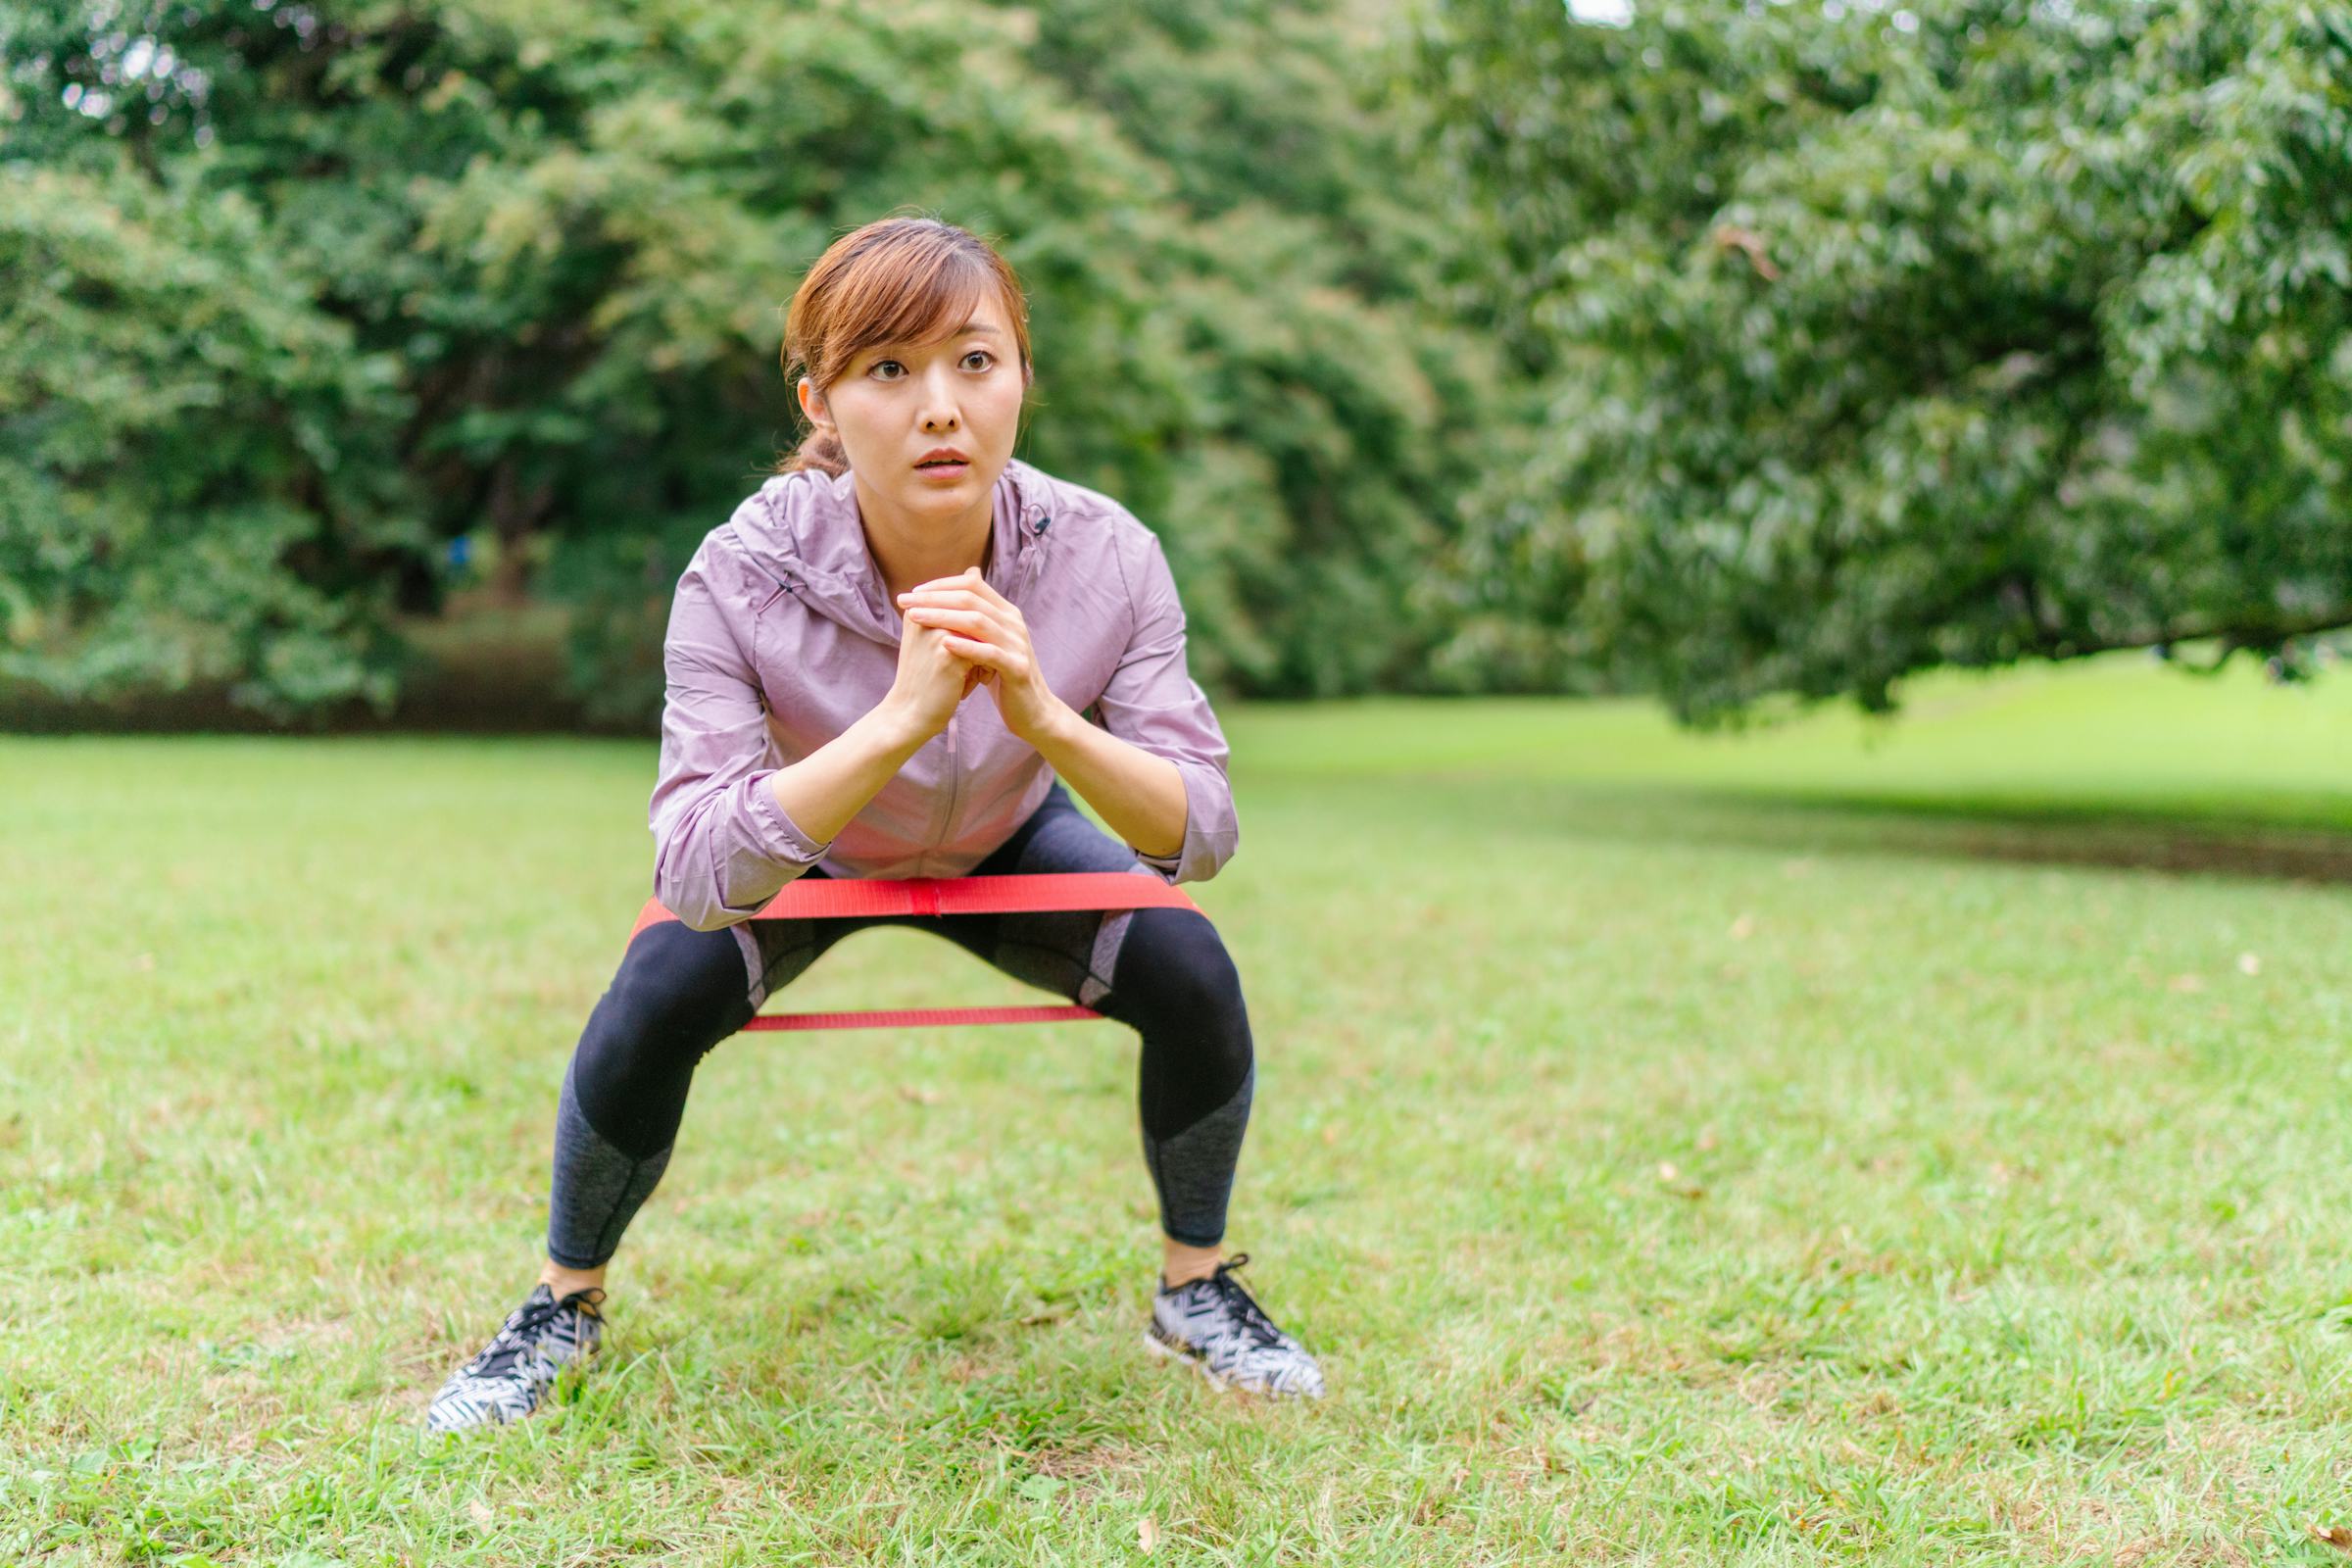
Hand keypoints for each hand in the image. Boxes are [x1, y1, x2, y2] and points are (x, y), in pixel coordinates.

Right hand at [882, 575, 986, 741]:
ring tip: (960, 678)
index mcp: (919, 608)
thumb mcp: (934, 635)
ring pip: (982, 639)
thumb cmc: (925, 678)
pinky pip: (984, 655)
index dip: (969, 634)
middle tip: (958, 669)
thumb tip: (974, 571)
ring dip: (979, 660)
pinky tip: (961, 689)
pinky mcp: (949, 654)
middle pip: (975, 623)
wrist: (908, 716)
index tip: (953, 655)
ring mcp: (937, 633)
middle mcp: (925, 615)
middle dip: (977, 645)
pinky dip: (980, 673)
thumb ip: (952, 606)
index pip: (964, 608)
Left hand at [897, 566, 1068, 744]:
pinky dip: (966, 646)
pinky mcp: (1018, 668)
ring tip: (915, 618)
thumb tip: (961, 586)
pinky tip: (944, 643)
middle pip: (971, 599)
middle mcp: (1014, 624)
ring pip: (978, 622)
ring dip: (943, 617)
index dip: (941, 585)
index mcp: (1006, 614)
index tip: (912, 593)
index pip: (972, 585)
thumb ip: (974, 618)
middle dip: (934, 598)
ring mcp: (1017, 645)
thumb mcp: (987, 643)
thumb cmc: (1002, 677)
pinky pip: (990, 653)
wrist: (1031, 712)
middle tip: (904, 601)